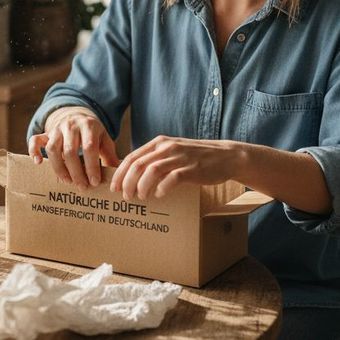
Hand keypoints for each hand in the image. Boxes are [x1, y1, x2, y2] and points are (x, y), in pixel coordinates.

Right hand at [28, 107, 120, 190]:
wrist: (77, 115)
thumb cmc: (93, 133)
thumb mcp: (104, 139)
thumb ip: (110, 156)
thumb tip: (117, 176)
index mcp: (89, 126)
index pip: (89, 148)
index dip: (91, 166)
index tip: (95, 182)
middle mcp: (71, 125)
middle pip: (70, 150)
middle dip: (76, 171)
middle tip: (82, 187)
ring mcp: (57, 129)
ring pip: (53, 148)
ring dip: (59, 167)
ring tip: (67, 181)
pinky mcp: (46, 132)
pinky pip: (35, 140)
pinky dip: (34, 151)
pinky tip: (39, 163)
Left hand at [110, 136, 238, 199]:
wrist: (225, 156)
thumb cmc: (196, 158)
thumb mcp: (172, 151)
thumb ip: (155, 158)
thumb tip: (132, 175)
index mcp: (159, 143)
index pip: (132, 157)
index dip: (120, 173)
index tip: (114, 187)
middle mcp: (167, 147)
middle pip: (138, 165)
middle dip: (127, 182)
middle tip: (125, 197)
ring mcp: (180, 157)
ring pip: (151, 171)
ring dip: (142, 186)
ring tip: (141, 197)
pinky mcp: (192, 169)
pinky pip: (172, 178)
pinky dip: (162, 188)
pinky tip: (160, 194)